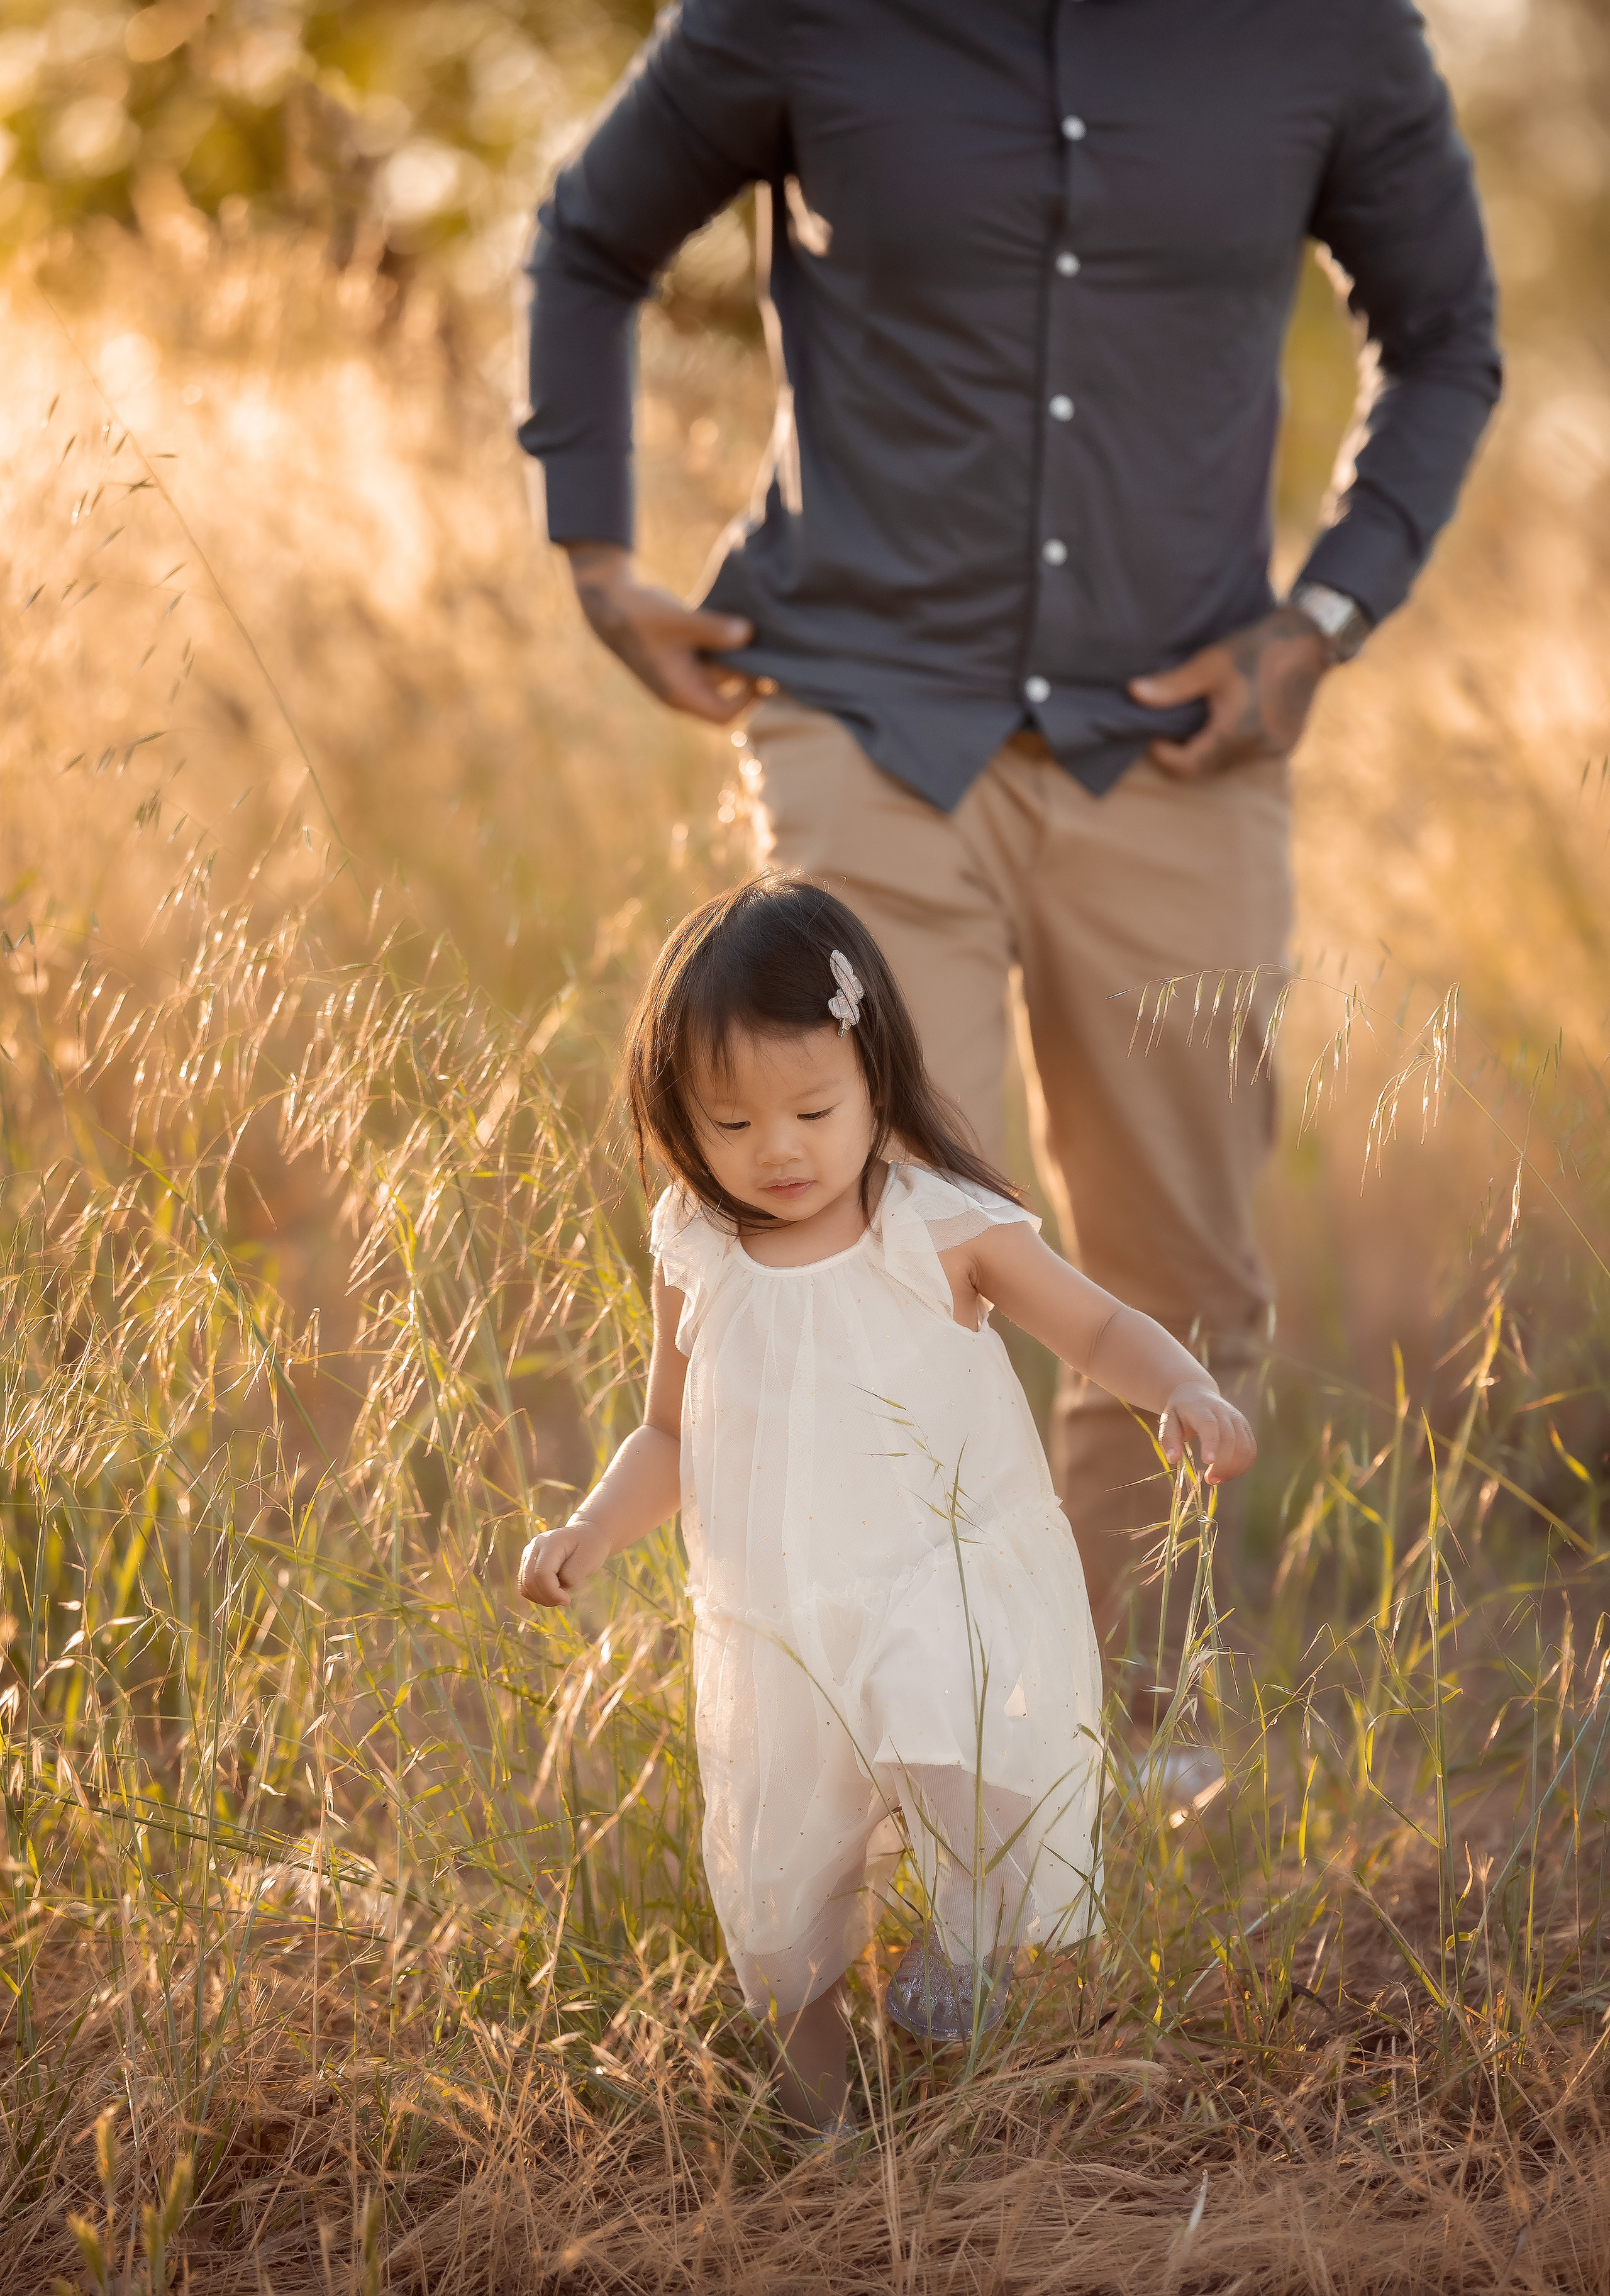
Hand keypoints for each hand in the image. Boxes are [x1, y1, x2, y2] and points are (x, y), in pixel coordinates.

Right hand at [519, 1520, 611, 1606]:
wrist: (586, 1535)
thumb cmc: (591, 1547)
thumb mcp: (589, 1561)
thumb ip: (572, 1575)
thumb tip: (558, 1587)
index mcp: (550, 1542)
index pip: (541, 1573)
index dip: (552, 1592)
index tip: (567, 1600)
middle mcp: (534, 1546)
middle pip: (530, 1580)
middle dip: (547, 1597)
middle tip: (565, 1600)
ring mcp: (529, 1554)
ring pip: (524, 1586)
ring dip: (541, 1598)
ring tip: (560, 1597)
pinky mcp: (527, 1563)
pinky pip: (525, 1586)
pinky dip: (537, 1595)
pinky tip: (553, 1593)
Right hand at [564, 542, 754, 722]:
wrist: (609, 603)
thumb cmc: (640, 615)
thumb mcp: (680, 621)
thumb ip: (714, 629)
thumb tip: (749, 634)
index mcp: (680, 694)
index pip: (724, 715)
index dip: (747, 698)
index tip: (758, 670)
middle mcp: (682, 690)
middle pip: (725, 695)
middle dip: (743, 673)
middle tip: (759, 644)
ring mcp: (680, 675)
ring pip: (718, 675)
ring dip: (733, 656)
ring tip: (746, 630)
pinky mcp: (681, 658)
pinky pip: (709, 660)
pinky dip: (721, 646)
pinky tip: (728, 621)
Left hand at [1128, 606, 1328, 777]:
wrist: (1309, 640)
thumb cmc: (1254, 648)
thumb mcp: (1209, 664)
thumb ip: (1172, 686)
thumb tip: (1133, 693)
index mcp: (1237, 734)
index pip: (1189, 766)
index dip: (1165, 756)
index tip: (1153, 737)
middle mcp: (1259, 749)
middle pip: (1208, 769)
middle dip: (1185, 754)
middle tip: (1170, 730)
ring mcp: (1276, 750)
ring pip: (1228, 764)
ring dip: (1209, 750)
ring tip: (1197, 723)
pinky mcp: (1287, 744)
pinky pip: (1249, 756)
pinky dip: (1231, 746)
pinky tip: (1226, 722)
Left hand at [1160, 1381, 1256, 1484]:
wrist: (1196, 1393)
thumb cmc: (1180, 1412)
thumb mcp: (1167, 1421)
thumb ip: (1168, 1439)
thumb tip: (1173, 1459)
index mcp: (1201, 1408)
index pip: (1209, 1425)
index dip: (1211, 1443)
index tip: (1208, 1462)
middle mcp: (1223, 1411)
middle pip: (1229, 1438)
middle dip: (1222, 1463)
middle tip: (1210, 1480)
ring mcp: (1237, 1418)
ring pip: (1244, 1445)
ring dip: (1234, 1467)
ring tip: (1217, 1479)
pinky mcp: (1245, 1427)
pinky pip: (1250, 1449)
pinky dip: (1243, 1465)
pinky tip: (1229, 1474)